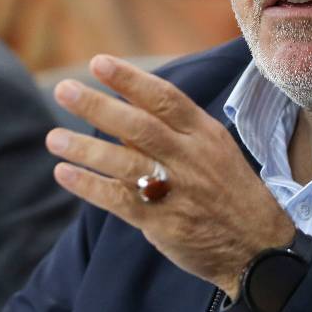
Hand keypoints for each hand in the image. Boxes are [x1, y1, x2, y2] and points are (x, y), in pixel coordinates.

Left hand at [46, 55, 295, 297]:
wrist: (258, 248)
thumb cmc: (230, 193)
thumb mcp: (215, 151)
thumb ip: (175, 132)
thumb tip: (126, 112)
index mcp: (204, 134)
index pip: (164, 98)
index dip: (130, 79)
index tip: (98, 63)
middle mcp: (190, 157)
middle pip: (138, 126)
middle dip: (98, 106)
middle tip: (64, 91)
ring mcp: (176, 190)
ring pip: (124, 163)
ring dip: (85, 148)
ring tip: (53, 137)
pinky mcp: (162, 222)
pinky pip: (119, 200)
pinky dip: (89, 186)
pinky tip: (64, 173)